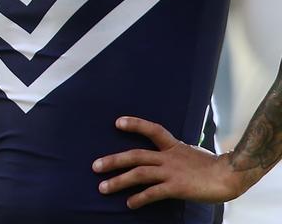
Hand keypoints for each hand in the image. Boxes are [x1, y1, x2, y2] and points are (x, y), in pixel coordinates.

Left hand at [93, 116, 247, 207]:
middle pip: (135, 155)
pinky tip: (129, 203)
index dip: (135, 124)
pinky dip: (139, 198)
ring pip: (139, 174)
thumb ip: (176, 154)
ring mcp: (172, 172)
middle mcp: (169, 157)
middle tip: (94, 166)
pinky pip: (153, 192)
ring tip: (103, 188)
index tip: (117, 122)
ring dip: (119, 180)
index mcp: (174, 146)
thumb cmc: (214, 167)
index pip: (152, 130)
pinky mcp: (177, 187)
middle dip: (113, 160)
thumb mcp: (192, 153)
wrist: (232, 176)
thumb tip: (164, 157)